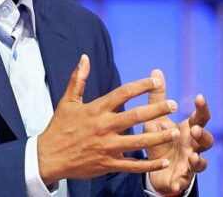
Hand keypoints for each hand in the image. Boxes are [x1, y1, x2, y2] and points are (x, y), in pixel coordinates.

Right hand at [37, 55, 181, 185]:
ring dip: (159, 137)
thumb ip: (78, 79)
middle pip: (136, 116)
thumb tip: (84, 57)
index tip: (157, 82)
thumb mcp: (67, 101)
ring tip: (174, 132)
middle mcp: (104, 127)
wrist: (48, 156)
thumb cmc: (59, 127)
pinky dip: (149, 164)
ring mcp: (107, 147)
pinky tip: (163, 161)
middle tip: (173, 105)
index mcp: (96, 109)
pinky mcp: (108, 164)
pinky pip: (133, 165)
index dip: (141, 86)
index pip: (123, 93)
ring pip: (139, 142)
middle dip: (157, 110)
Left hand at [145, 69, 213, 194]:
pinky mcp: (181, 178)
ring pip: (201, 162)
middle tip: (194, 129)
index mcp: (189, 129)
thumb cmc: (159, 138)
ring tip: (193, 156)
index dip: (202, 108)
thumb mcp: (155, 118)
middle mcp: (193, 146)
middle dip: (203, 135)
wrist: (155, 167)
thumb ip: (157, 98)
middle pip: (207, 140)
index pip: (201, 117)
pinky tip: (175, 183)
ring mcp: (189, 163)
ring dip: (199, 160)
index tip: (199, 97)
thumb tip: (156, 71)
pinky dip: (180, 182)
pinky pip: (184, 181)